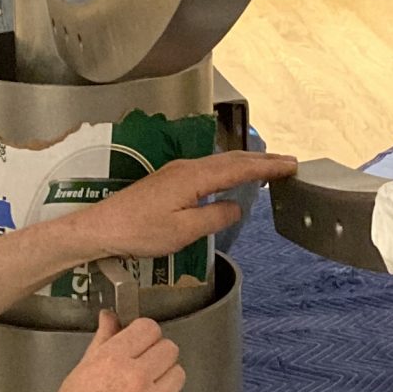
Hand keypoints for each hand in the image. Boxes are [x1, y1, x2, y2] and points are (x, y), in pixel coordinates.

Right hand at [40, 313, 184, 391]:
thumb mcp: (77, 377)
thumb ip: (101, 344)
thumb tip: (110, 318)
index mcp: (112, 360)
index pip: (148, 328)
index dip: (144, 334)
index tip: (138, 343)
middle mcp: (138, 377)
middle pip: (169, 348)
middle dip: (157, 354)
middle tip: (143, 367)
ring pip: (178, 374)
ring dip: (165, 379)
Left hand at [71, 150, 295, 263]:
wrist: (102, 227)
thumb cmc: (139, 232)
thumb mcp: (183, 232)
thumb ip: (214, 218)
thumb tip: (235, 207)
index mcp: (193, 178)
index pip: (239, 168)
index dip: (267, 167)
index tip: (290, 165)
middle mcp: (187, 168)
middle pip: (232, 159)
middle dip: (262, 160)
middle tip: (288, 162)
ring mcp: (177, 172)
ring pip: (220, 162)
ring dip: (246, 162)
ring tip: (268, 166)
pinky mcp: (169, 180)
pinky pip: (208, 169)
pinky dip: (228, 169)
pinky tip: (231, 176)